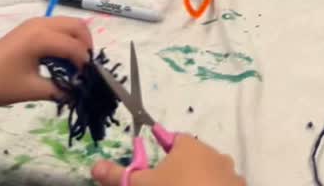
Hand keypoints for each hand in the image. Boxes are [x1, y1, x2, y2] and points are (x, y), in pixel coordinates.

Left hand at [0, 16, 91, 106]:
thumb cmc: (1, 82)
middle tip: (86, 67)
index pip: (73, 46)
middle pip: (77, 26)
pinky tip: (62, 57)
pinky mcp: (31, 26)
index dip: (84, 62)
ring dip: (77, 39)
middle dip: (86, 45)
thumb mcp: (30, 89)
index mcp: (41, 37)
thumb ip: (58, 90)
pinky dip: (67, 37)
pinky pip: (58, 25)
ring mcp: (36, 22)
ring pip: (69, 23)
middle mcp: (41, 23)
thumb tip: (77, 95)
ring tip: (76, 63)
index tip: (87, 80)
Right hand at [92, 135, 244, 185]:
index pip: (172, 141)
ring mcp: (230, 172)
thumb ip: (118, 175)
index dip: (161, 155)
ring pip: (209, 175)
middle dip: (179, 172)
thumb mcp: (142, 185)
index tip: (155, 171)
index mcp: (189, 145)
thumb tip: (94, 165)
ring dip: (199, 182)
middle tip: (168, 184)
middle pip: (191, 158)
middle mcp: (213, 152)